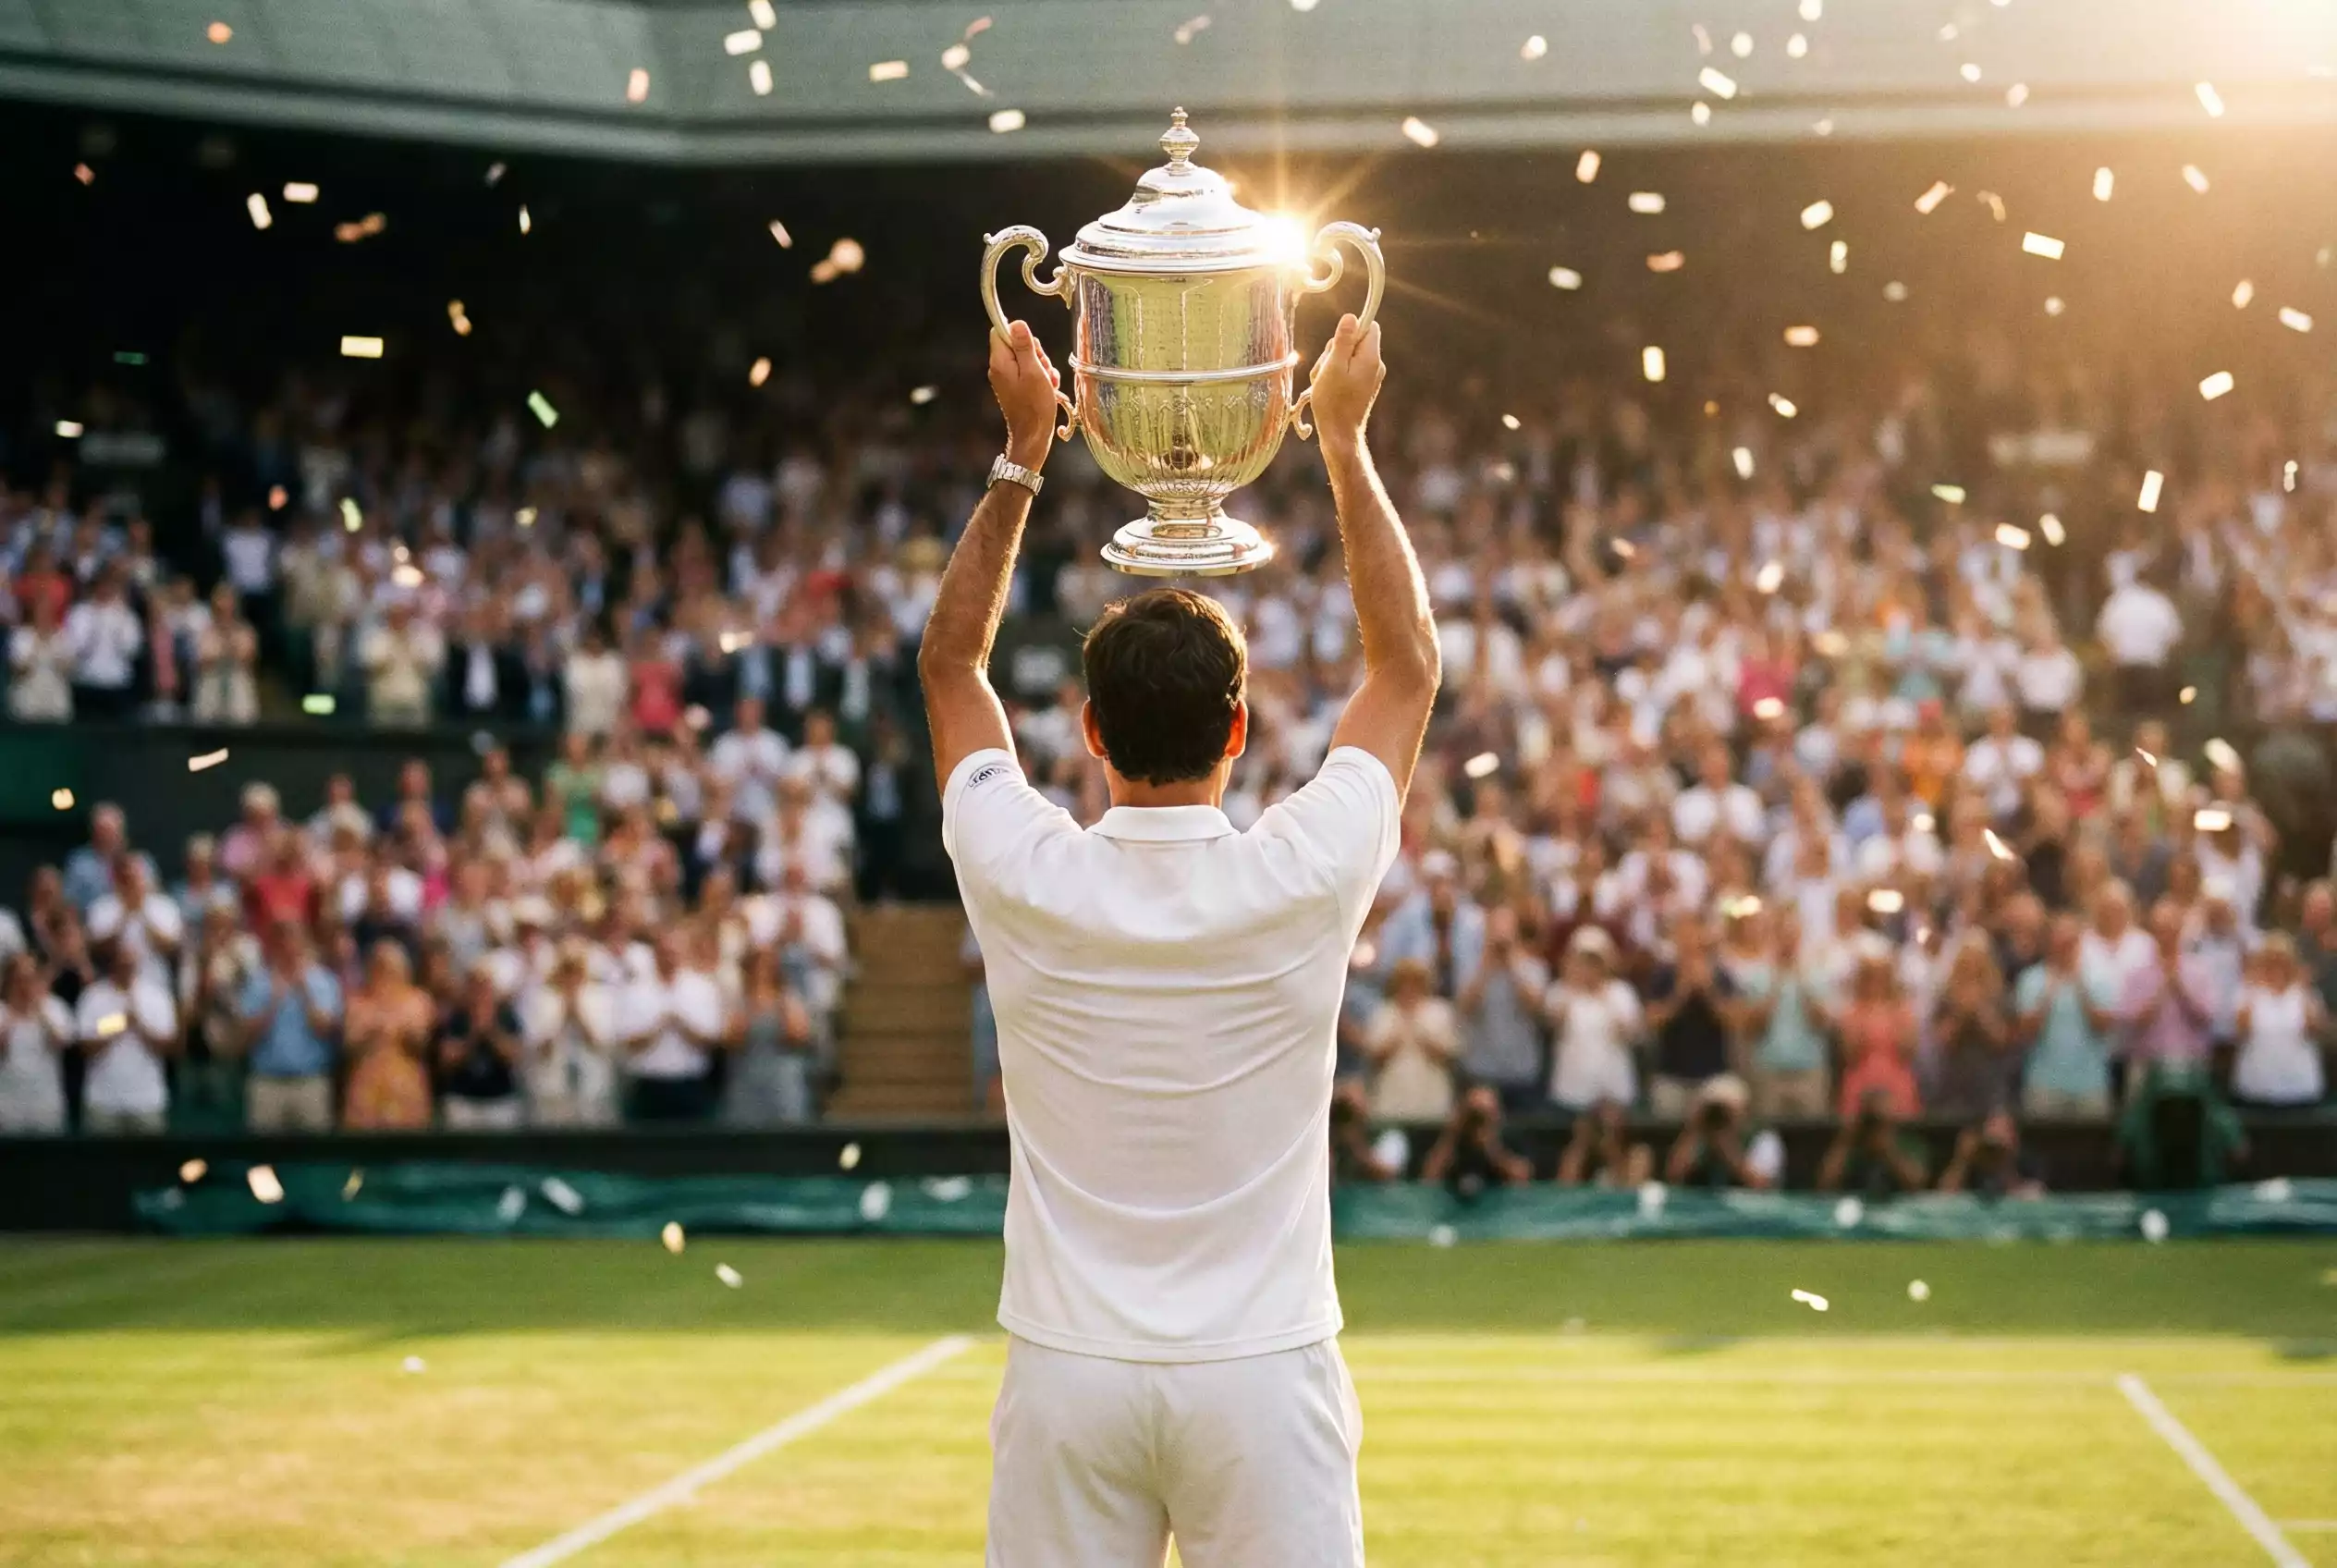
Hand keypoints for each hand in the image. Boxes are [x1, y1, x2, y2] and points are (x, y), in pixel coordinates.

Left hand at [989, 321, 1060, 470]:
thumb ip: (1025, 346)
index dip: (1019, 334)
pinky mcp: (1015, 387)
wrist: (1033, 437)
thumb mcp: (1034, 371)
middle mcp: (999, 368)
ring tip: (1048, 382)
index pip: (1001, 330)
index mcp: (1000, 362)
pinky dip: (1040, 377)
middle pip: (1017, 344)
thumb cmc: (1035, 407)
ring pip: (1026, 358)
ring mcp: (1007, 379)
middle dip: (1036, 353)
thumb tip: (1017, 323)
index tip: (1033, 348)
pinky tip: (1048, 388)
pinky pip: (1028, 372)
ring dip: (1041, 366)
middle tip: (1044, 369)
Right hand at [1305, 314, 1384, 451]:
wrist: (1340, 434)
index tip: (1336, 343)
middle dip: (1336, 350)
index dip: (1350, 329)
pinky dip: (1335, 376)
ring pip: (1348, 357)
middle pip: (1355, 341)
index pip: (1368, 325)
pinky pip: (1348, 371)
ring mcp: (1370, 377)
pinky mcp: (1363, 386)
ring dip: (1331, 365)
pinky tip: (1327, 389)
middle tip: (1325, 368)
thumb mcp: (1333, 367)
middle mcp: (1375, 365)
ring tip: (1324, 382)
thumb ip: (1343, 340)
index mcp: (1371, 357)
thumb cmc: (1333, 402)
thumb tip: (1351, 317)